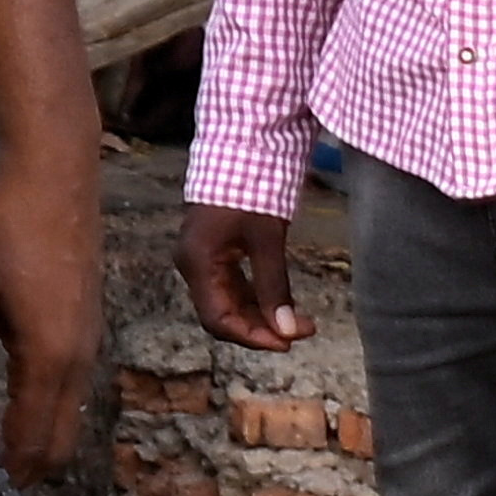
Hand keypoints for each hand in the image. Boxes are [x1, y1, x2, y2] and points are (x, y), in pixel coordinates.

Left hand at [0, 137, 104, 480]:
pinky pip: (74, 385)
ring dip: (41, 439)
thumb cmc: (13, 227)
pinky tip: (22, 403)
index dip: (12, 473)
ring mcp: (89, 340)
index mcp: (50, 356)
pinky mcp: (87, 323)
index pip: (34, 439)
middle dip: (31, 469)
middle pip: (62, 440)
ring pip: (71, 414)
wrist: (56, 180)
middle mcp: (79, 357)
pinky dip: (50, 408)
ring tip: (2, 453)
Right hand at [180, 200, 309, 349]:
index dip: (253, 337)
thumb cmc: (250, 192)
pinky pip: (230, 288)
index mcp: (198, 264)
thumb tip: (287, 331)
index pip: (219, 319)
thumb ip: (274, 287)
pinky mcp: (212, 255)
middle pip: (222, 316)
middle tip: (303, 330)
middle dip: (261, 329)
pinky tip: (280, 303)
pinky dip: (255, 300)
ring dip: (261, 317)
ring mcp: (200, 261)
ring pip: (227, 304)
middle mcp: (192, 267)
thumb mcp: (266, 240)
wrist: (238, 153)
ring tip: (300, 320)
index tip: (289, 342)